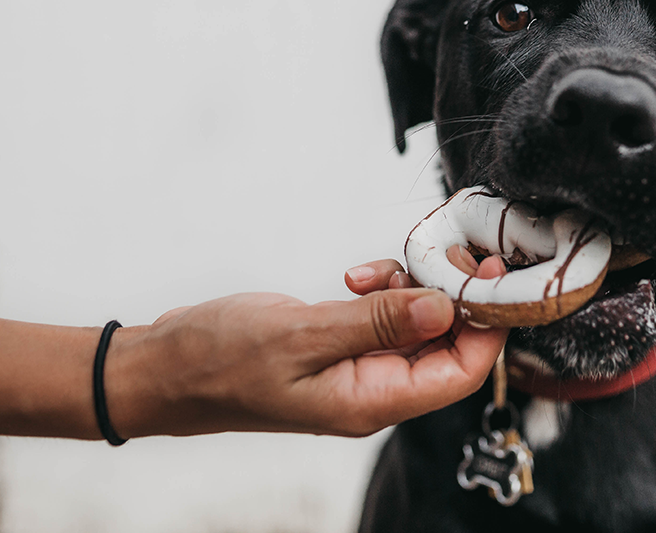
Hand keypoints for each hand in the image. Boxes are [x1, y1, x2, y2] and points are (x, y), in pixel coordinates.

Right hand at [105, 256, 507, 437]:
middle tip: (444, 252)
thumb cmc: (219, 360)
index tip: (491, 274)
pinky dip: (382, 289)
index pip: (462, 372)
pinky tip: (355, 276)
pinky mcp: (341, 346)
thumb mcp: (302, 335)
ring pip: (417, 325)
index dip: (488, 325)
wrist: (164, 367)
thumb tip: (446, 307)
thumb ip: (378, 322)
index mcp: (371, 403)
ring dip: (412, 288)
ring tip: (378, 268)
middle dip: (454, 296)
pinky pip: (385, 317)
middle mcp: (373, 391)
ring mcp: (357, 369)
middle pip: (448, 346)